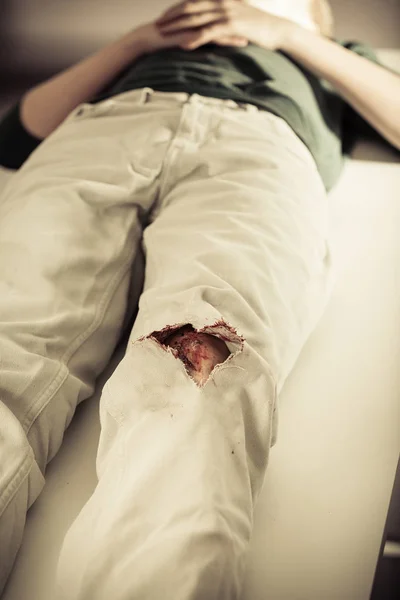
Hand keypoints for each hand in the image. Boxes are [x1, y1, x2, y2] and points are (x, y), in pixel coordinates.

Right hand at [132, 17, 247, 55]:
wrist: (146, 38)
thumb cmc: (162, 37)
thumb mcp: (181, 31)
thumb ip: (194, 32)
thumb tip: (204, 38)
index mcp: (196, 13)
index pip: (218, 14)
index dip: (233, 18)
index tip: (247, 24)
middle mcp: (198, 15)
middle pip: (223, 17)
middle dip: (239, 23)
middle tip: (255, 30)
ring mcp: (195, 23)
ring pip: (220, 25)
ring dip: (236, 31)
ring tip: (249, 39)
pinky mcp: (191, 32)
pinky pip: (212, 35)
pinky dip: (226, 39)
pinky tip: (237, 44)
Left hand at [155, 0, 296, 50]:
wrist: (277, 30)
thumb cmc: (258, 26)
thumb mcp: (238, 16)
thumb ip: (223, 15)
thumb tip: (213, 23)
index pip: (192, 2)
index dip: (175, 10)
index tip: (162, 18)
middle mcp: (220, 2)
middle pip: (189, 9)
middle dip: (171, 17)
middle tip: (156, 26)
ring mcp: (225, 13)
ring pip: (195, 19)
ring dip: (177, 27)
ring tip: (163, 35)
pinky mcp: (231, 26)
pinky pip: (208, 32)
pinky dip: (194, 38)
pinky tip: (183, 45)